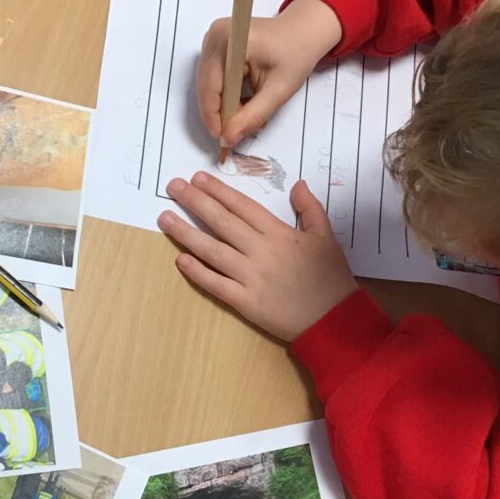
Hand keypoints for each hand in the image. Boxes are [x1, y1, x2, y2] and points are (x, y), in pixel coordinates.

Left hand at [158, 171, 357, 341]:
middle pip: (222, 222)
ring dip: (186, 233)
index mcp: (279, 234)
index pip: (242, 206)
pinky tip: (180, 259)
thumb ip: (310, 208)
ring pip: (213, 250)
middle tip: (172, 187)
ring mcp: (251, 277)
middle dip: (195, 201)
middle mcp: (261, 251)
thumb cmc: (331, 277)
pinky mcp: (246, 302)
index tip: (197, 178)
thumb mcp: (326, 237)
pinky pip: (216, 284)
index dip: (218, 191)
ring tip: (165, 218)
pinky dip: (198, 272)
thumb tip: (298, 184)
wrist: (334, 320)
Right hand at [197, 0, 340, 146]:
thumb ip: (252, 116)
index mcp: (231, 40)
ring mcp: (212, 39)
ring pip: (207, 85)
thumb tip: (228, 138)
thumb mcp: (278, 91)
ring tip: (246, 113)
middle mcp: (215, 36)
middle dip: (219, 112)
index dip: (213, 116)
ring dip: (223, 105)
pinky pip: (212, 78)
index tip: (223, 138)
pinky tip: (242, 101)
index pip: (210, 86)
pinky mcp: (214, 46)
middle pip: (206, 86)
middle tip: (237, 130)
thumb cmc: (295, 55)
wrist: (302, 33)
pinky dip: (224, 95)